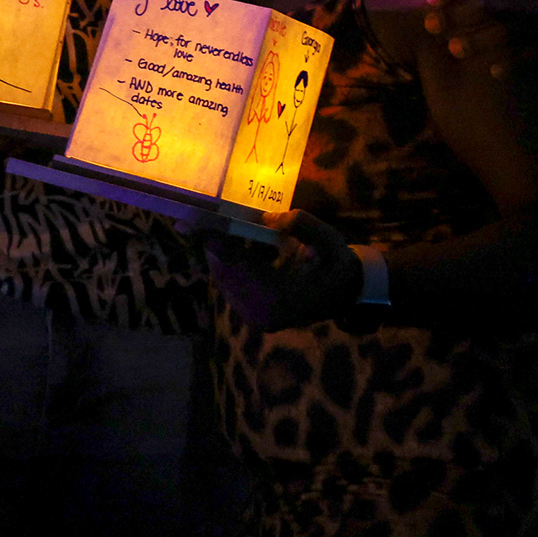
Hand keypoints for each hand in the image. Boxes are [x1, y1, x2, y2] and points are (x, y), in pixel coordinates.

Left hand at [206, 209, 361, 330]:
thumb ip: (301, 224)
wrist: (343, 294)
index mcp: (279, 296)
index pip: (235, 264)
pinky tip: (246, 248)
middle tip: (202, 219)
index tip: (194, 222)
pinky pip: (232, 285)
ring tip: (228, 229)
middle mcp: (261, 311)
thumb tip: (268, 219)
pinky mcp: (252, 315)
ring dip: (224, 253)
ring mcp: (254, 317)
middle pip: (223, 271)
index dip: (214, 241)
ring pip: (224, 278)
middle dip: (214, 244)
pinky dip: (233, 263)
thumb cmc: (336, 264)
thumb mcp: (327, 238)